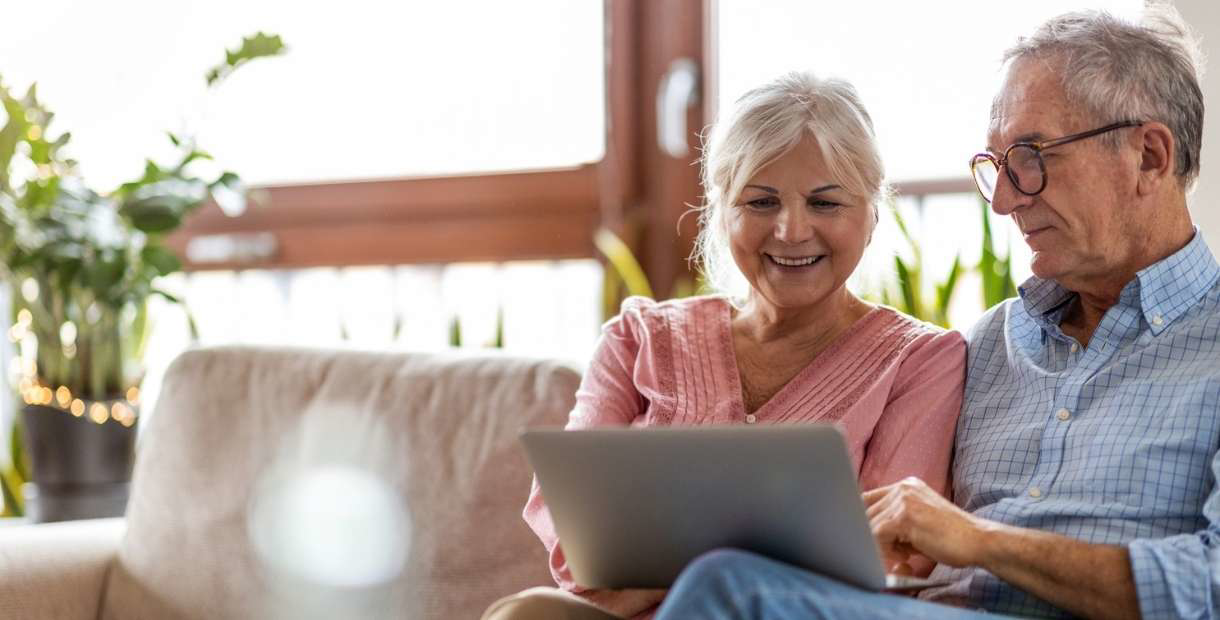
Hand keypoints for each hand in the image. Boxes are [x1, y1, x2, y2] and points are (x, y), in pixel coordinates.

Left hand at [863, 477, 990, 570]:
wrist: (979, 541)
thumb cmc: (951, 538)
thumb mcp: (920, 521)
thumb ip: (895, 520)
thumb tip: (865, 532)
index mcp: (907, 486)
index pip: (868, 499)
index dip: (864, 521)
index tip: (867, 539)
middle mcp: (903, 488)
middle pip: (865, 512)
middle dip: (873, 537)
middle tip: (895, 554)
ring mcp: (903, 500)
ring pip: (870, 525)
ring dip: (880, 546)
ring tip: (904, 556)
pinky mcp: (904, 516)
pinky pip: (877, 535)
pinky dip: (885, 551)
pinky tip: (906, 558)